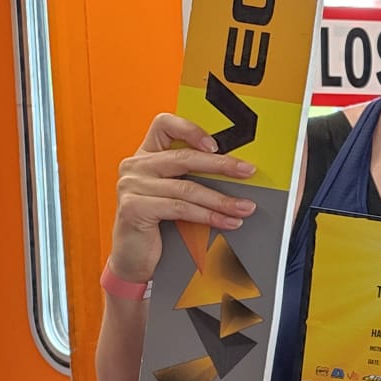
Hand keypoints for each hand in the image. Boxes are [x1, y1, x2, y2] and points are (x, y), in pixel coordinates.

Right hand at [110, 114, 255, 284]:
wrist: (134, 257)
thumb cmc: (160, 223)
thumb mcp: (176, 193)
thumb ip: (194, 176)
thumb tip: (239, 171)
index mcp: (146, 154)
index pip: (164, 124)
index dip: (190, 129)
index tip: (216, 144)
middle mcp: (136, 165)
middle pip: (184, 157)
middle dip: (222, 165)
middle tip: (248, 172)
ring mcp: (132, 185)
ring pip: (187, 187)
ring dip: (222, 199)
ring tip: (245, 207)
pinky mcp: (134, 207)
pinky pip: (180, 208)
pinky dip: (208, 216)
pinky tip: (228, 222)